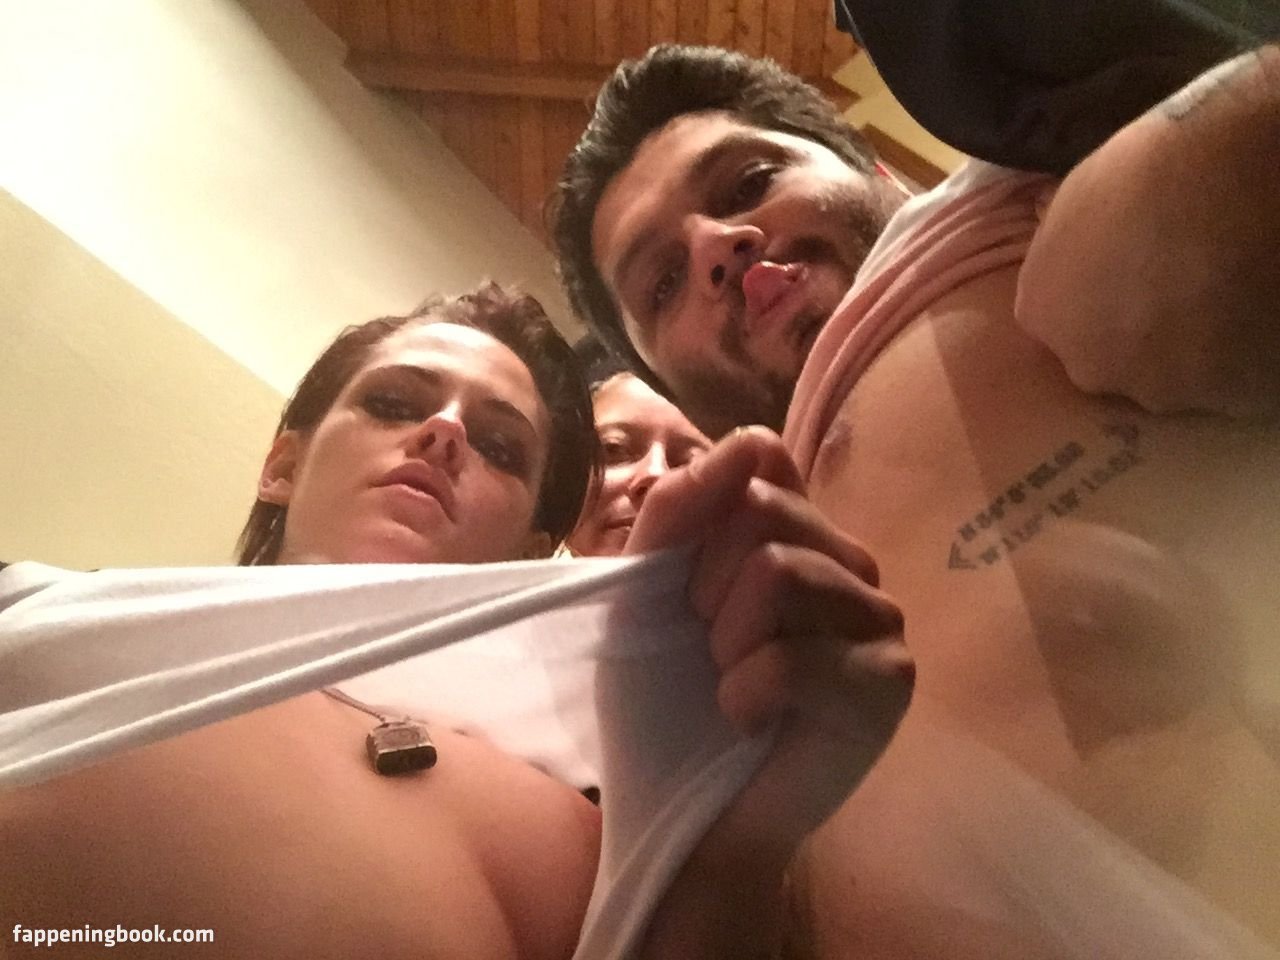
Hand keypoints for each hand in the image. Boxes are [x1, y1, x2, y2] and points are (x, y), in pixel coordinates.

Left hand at [627, 427, 912, 861]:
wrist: (681, 809)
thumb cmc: (662, 698)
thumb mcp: (642, 590)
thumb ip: (680, 509)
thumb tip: (743, 439)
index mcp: (798, 528)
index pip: (761, 455)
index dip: (701, 513)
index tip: (682, 582)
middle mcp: (851, 561)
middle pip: (763, 512)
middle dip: (703, 589)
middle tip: (707, 649)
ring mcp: (880, 620)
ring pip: (781, 573)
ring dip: (723, 645)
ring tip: (729, 684)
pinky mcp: (888, 684)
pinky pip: (796, 658)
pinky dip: (744, 696)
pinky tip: (748, 721)